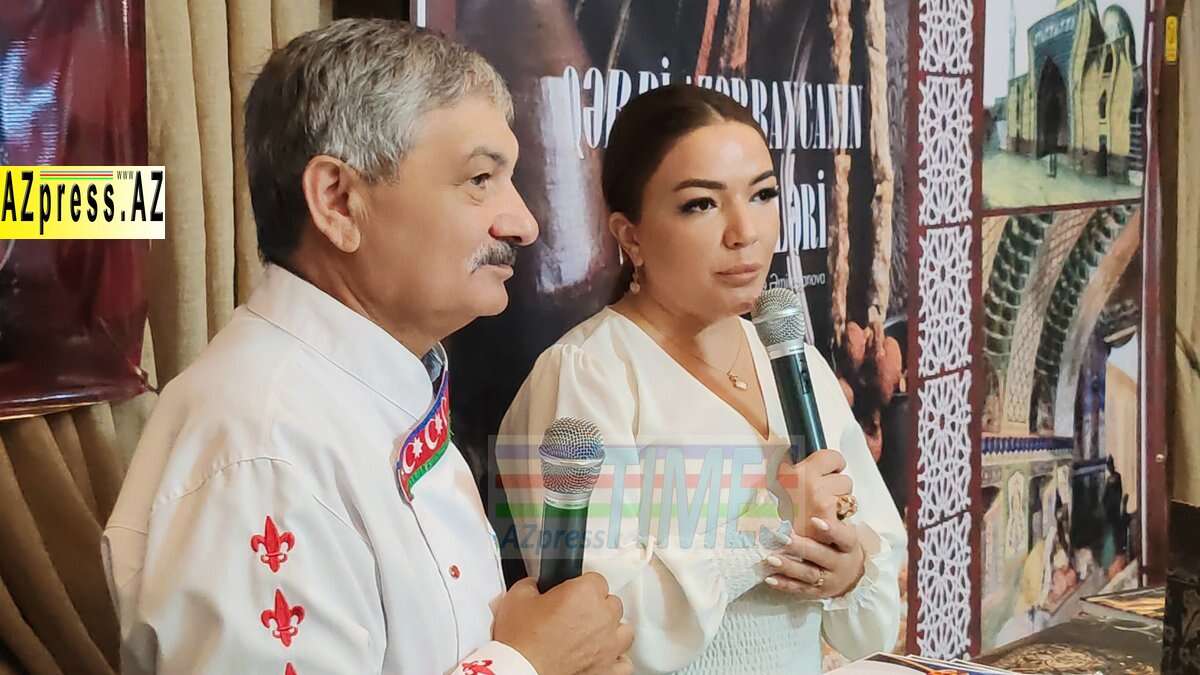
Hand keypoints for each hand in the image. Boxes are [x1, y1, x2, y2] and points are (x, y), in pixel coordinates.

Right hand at [493, 574, 633, 674]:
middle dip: (597, 607)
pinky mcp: (608, 671)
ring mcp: (608, 646)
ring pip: (624, 631)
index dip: (582, 586)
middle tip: (577, 615)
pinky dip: (616, 659)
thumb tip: (535, 585)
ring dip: (611, 631)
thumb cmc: (520, 641)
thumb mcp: (516, 599)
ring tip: (593, 635)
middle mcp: (602, 618)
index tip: (572, 594)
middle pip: (612, 604)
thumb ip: (532, 585)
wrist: (519, 672)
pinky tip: (602, 657)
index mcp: (584, 594)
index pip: (596, 580)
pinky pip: (625, 663)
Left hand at [763, 517, 865, 598]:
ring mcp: (828, 580)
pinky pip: (799, 589)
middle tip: (781, 538)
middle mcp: (840, 564)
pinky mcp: (816, 592)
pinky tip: (769, 578)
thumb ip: (829, 518)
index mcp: (848, 546)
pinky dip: (784, 584)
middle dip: (800, 547)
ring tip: (770, 558)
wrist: (853, 577)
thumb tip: (807, 489)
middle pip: (821, 556)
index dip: (831, 530)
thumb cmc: (841, 546)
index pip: (843, 538)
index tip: (814, 520)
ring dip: (789, 566)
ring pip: (808, 574)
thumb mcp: (843, 532)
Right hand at [776, 449, 852, 537]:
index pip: (833, 457)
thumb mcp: (777, 480)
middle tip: (820, 497)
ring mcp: (822, 505)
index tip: (827, 471)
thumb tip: (787, 442)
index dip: (832, 465)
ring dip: (839, 505)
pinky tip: (826, 523)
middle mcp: (811, 486)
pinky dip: (840, 520)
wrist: (770, 541)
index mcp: (797, 472)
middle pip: (844, 479)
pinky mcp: (830, 524)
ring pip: (849, 499)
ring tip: (822, 512)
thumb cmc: (773, 511)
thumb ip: (788, 461)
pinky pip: (847, 516)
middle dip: (836, 488)